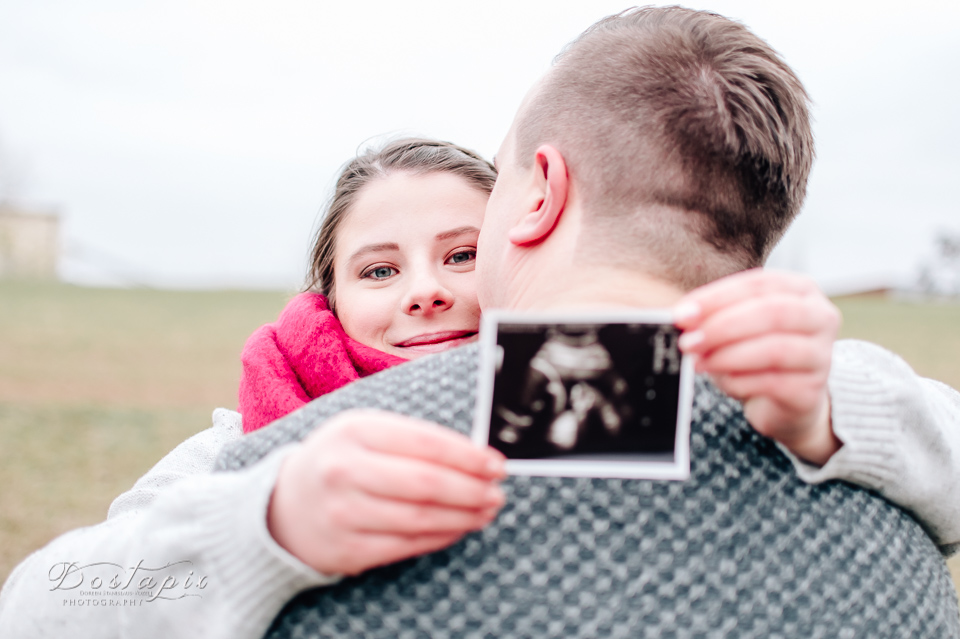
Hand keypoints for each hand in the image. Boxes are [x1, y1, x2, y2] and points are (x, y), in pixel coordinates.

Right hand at [267, 409, 506, 575]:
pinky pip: (408, 545)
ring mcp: (343, 513)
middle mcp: (344, 470)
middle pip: (426, 484)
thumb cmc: (339, 461)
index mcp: (354, 430)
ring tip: (487, 510)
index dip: (469, 456)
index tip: (497, 464)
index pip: (426, 443)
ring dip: (465, 516)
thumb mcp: (365, 432)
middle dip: (472, 489)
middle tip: (498, 492)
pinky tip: (459, 527)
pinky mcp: (347, 550)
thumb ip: (414, 438)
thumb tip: (476, 456)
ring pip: (421, 518)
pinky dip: (442, 537)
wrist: (282, 507)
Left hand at [673, 269, 842, 465]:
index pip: (758, 284)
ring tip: (698, 362)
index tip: (683, 314)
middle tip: (689, 341)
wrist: (785, 402)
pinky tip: (722, 381)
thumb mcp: (736, 328)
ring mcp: (821, 356)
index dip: (717, 297)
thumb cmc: (757, 356)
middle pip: (771, 312)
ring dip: (727, 356)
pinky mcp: (811, 391)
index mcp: (800, 290)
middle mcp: (819, 317)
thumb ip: (715, 318)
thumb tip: (682, 317)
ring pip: (774, 349)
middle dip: (722, 326)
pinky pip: (772, 382)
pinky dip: (739, 381)